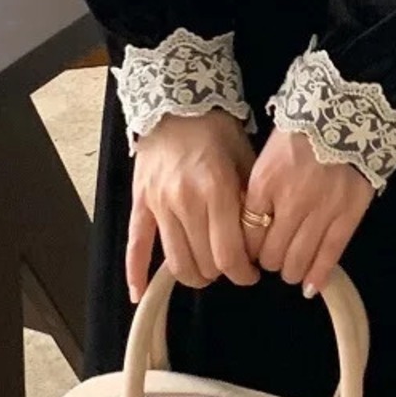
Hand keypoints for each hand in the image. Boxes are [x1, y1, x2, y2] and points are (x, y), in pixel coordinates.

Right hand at [127, 109, 258, 302]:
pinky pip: (135, 245)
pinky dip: (135, 273)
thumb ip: (251, 200)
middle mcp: (185, 201)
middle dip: (223, 273)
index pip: (229, 253)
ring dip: (194, 275)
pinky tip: (139, 294)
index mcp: (216, 190)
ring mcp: (159, 204)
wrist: (176, 102)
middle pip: (204, 263)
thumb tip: (260, 239)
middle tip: (232, 266)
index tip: (252, 273)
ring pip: (176, 261)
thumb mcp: (246, 160)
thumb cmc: (216, 129)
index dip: (243, 273)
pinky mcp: (141, 204)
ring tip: (207, 270)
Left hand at [243, 130, 374, 298]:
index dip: (245, 247)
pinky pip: (330, 256)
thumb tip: (248, 220)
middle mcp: (290, 200)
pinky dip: (317, 276)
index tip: (247, 249)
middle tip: (269, 257)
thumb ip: (258, 186)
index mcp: (265, 181)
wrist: (349, 110)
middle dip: (266, 260)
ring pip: (297, 260)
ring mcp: (322, 210)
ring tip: (288, 268)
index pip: (246, 231)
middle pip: (269, 252)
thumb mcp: (268, 151)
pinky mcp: (348, 215)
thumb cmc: (304, 127)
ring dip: (289, 270)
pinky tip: (309, 287)